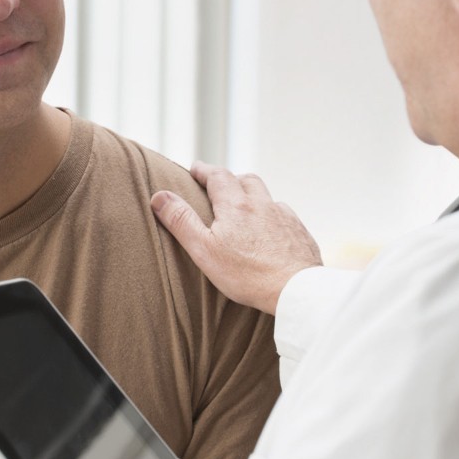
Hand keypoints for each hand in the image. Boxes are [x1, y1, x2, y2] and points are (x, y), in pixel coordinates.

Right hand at [151, 162, 322, 315]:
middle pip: (246, 179)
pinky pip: (284, 215)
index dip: (204, 170)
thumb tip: (159, 196)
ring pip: (267, 196)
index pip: (218, 176)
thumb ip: (181, 221)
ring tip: (244, 207)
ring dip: (253, 195)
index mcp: (236, 205)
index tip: (195, 168)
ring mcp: (284, 217)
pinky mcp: (299, 232)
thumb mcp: (204, 249)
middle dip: (230, 178)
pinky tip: (270, 229)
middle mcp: (262, 204)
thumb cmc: (247, 274)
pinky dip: (273, 215)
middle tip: (219, 184)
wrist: (295, 289)